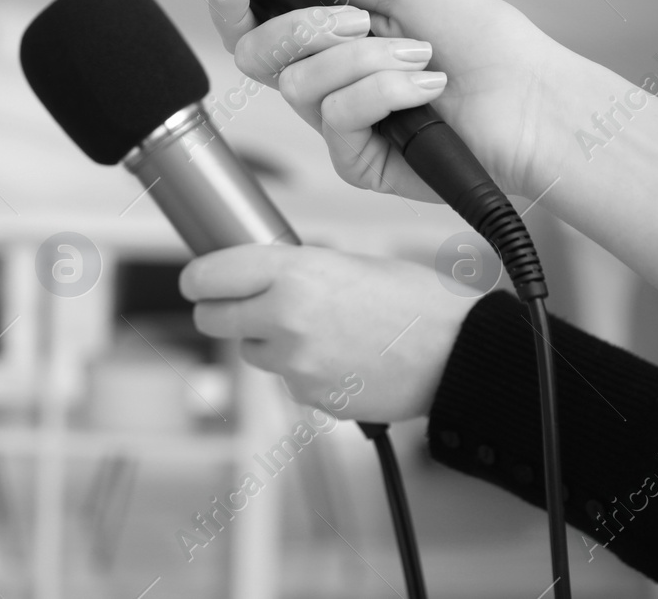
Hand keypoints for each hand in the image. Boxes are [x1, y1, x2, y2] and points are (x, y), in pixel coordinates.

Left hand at [180, 244, 475, 422]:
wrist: (460, 354)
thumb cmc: (416, 301)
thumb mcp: (350, 261)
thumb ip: (296, 266)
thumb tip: (258, 268)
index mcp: (291, 272)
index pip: (207, 276)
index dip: (197, 279)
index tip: (197, 281)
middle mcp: (284, 316)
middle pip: (212, 319)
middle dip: (223, 312)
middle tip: (241, 306)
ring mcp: (295, 362)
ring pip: (252, 351)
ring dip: (269, 342)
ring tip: (316, 331)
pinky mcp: (311, 396)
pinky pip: (287, 380)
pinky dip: (302, 371)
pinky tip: (338, 357)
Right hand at [208, 0, 579, 200]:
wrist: (534, 103)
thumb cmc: (489, 46)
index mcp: (332, 42)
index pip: (256, 27)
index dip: (234, 5)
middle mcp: (327, 83)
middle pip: (257, 55)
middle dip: (303, 28)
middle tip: (359, 22)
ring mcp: (338, 125)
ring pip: (299, 83)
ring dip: (366, 61)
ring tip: (420, 59)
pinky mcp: (354, 161)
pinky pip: (337, 116)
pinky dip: (385, 93)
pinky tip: (425, 93)